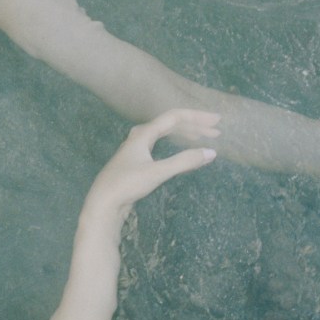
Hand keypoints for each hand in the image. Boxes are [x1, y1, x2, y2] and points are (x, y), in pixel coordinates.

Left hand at [86, 109, 221, 216]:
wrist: (102, 202)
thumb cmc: (127, 184)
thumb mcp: (158, 172)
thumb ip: (184, 162)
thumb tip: (211, 152)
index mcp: (143, 134)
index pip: (175, 117)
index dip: (197, 117)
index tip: (217, 121)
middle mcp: (139, 137)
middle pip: (170, 124)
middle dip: (194, 126)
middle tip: (216, 131)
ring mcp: (136, 149)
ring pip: (164, 134)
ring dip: (185, 135)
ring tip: (204, 138)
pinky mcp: (136, 161)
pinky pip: (160, 145)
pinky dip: (175, 145)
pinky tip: (182, 152)